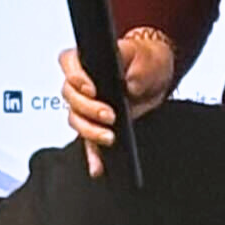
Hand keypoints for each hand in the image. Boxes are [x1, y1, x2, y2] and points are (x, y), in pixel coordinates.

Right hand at [63, 28, 178, 174]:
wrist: (155, 75)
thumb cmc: (145, 60)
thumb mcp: (145, 57)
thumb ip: (136, 69)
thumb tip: (129, 87)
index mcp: (88, 60)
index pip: (68, 64)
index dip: (75, 78)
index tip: (91, 90)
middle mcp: (82, 83)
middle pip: (70, 97)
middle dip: (88, 109)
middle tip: (109, 115)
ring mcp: (87, 105)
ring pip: (76, 120)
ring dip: (90, 131)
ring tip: (110, 137)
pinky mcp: (97, 124)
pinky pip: (88, 141)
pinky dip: (91, 155)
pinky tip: (97, 167)